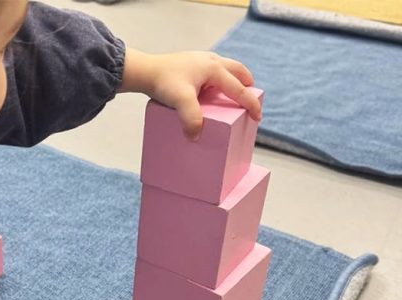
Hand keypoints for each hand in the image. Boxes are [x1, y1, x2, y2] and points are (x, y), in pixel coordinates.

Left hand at [120, 49, 261, 140]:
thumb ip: (191, 118)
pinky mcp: (192, 64)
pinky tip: (211, 91)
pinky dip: (219, 80)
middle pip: (238, 71)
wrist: (144, 71)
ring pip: (227, 68)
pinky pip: (213, 71)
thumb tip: (196, 137)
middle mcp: (211, 61)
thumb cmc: (163, 82)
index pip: (238, 89)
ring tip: (233, 96)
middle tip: (250, 99)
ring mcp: (201, 60)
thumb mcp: (180, 101)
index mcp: (214, 68)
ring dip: (234, 81)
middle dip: (247, 85)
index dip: (250, 104)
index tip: (257, 117)